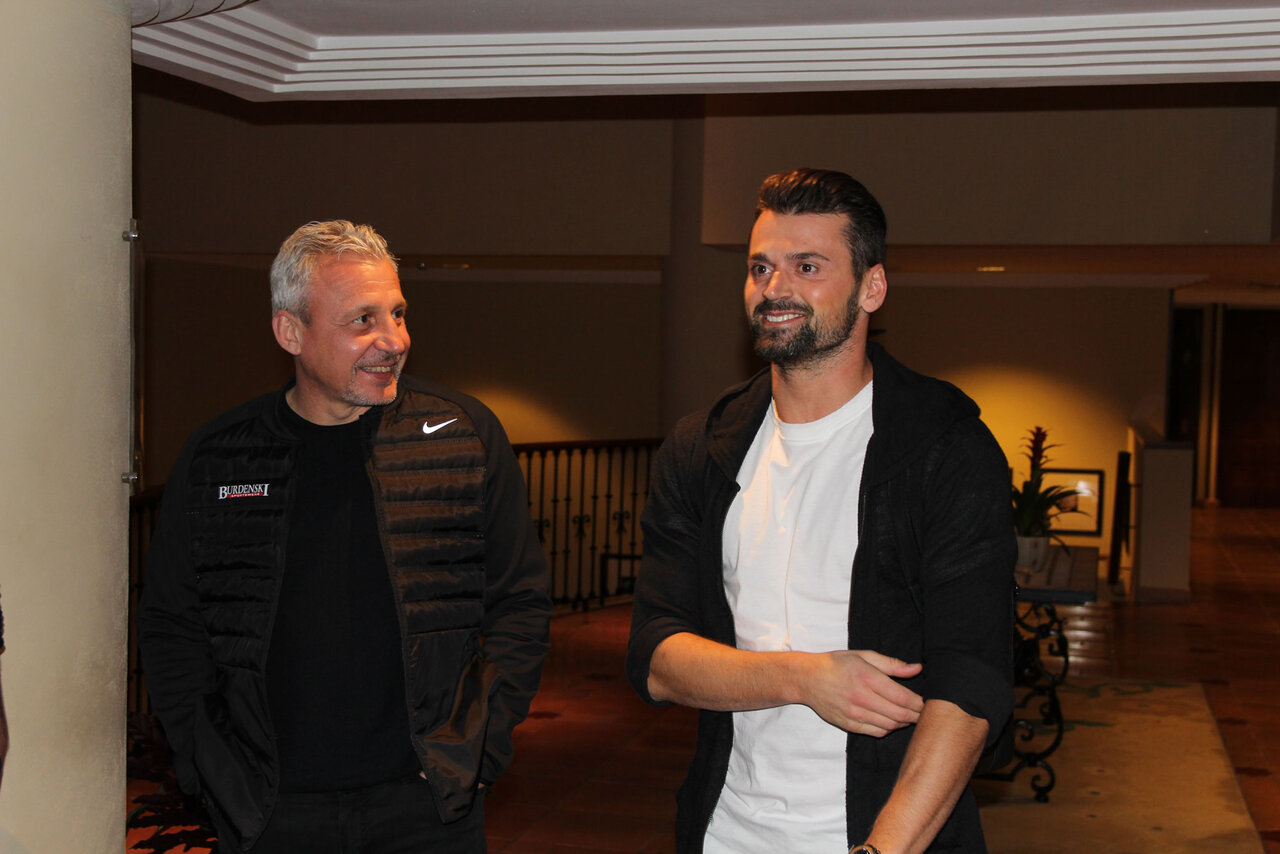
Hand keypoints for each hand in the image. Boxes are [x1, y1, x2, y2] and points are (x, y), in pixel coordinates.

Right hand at [801, 650, 922, 735]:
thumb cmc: (837, 664)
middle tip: (924, 713)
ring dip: (904, 723)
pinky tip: (892, 721)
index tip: (927, 701)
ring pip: (889, 726)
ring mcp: (854, 714)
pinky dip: (888, 729)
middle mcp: (861, 698)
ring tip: (910, 716)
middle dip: (916, 716)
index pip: (902, 697)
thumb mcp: (863, 655)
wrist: (807, 679)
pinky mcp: (848, 725)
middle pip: (899, 715)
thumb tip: (917, 668)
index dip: (919, 703)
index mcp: (866, 677)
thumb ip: (892, 664)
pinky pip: (876, 732)